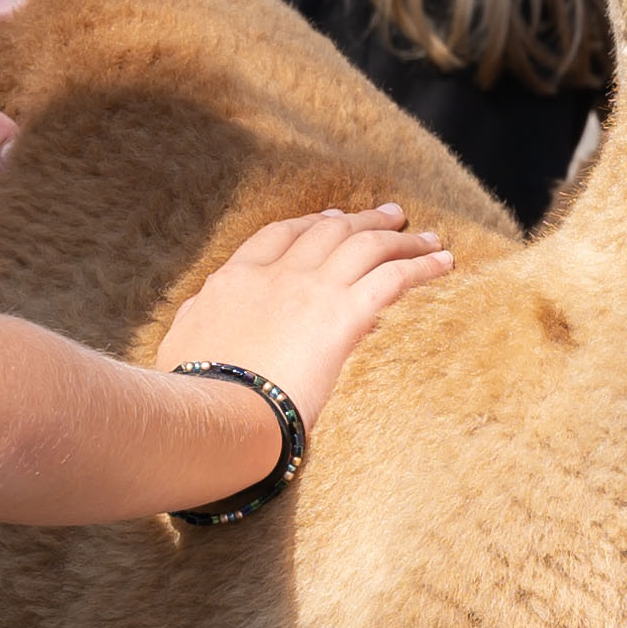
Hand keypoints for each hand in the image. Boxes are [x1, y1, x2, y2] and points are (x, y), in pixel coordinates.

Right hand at [164, 201, 455, 430]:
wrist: (216, 411)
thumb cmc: (194, 391)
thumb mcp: (182, 343)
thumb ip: (195, 317)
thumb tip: (200, 307)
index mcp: (236, 279)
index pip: (279, 236)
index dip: (310, 224)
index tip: (331, 217)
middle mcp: (277, 274)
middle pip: (330, 232)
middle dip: (363, 220)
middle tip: (391, 216)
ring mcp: (313, 290)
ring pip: (367, 246)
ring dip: (402, 239)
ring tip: (429, 237)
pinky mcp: (345, 315)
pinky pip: (394, 277)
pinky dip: (423, 265)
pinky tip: (444, 263)